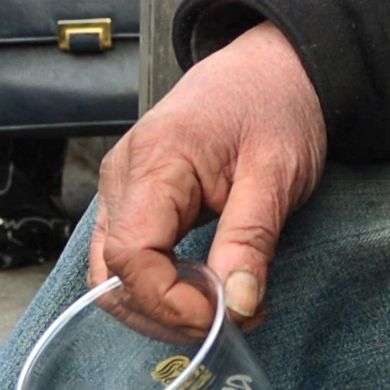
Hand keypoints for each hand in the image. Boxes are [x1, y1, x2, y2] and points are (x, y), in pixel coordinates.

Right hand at [89, 21, 327, 338]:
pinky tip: (202, 291)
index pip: (132, 256)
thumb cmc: (273, 107)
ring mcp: (122, 190)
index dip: (170, 302)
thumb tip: (238, 304)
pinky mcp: (133, 201)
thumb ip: (252, 240)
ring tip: (221, 310)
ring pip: (112, 275)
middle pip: (111, 275)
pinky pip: (127, 260)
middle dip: (165, 314)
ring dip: (159, 308)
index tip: (223, 316)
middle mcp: (123, 176)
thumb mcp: (278, 172)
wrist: (270, 69)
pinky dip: (159, 288)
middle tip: (230, 320)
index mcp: (155, 161)